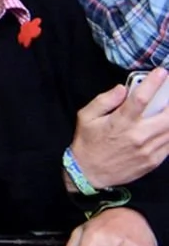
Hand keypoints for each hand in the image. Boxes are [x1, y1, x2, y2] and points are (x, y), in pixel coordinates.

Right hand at [70, 69, 168, 189]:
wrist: (90, 173)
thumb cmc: (88, 142)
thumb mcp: (86, 117)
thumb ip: (104, 100)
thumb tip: (122, 88)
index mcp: (121, 122)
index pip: (141, 99)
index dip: (153, 83)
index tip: (162, 72)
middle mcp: (138, 136)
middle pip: (167, 116)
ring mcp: (148, 150)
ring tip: (168, 108)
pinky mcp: (154, 161)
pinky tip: (166, 125)